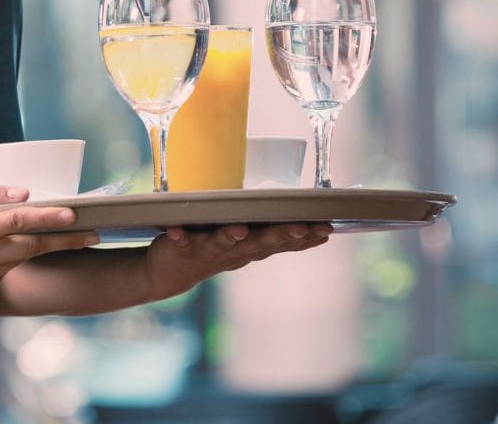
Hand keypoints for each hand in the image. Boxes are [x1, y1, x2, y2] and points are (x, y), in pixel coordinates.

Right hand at [0, 184, 98, 301]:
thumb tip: (21, 193)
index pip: (17, 222)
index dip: (47, 217)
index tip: (72, 214)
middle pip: (30, 248)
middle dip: (63, 240)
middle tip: (91, 233)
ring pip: (19, 261)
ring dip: (39, 247)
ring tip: (62, 235)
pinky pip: (5, 272)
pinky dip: (12, 259)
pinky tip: (8, 249)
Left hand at [143, 221, 331, 301]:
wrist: (170, 274)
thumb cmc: (214, 251)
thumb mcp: (246, 244)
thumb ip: (271, 235)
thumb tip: (306, 224)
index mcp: (251, 248)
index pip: (282, 242)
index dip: (305, 238)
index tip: (327, 228)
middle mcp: (234, 252)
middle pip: (260, 243)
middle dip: (281, 235)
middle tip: (301, 227)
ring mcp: (208, 251)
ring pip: (223, 242)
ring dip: (232, 236)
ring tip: (239, 229)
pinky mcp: (182, 248)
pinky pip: (180, 241)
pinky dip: (179, 236)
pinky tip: (175, 231)